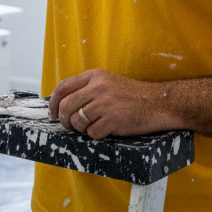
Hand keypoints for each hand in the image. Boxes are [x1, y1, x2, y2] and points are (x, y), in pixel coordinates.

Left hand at [49, 69, 175, 138]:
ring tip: (92, 126)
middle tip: (68, 126)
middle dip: (64, 120)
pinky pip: (92, 133)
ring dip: (81, 129)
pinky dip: (96, 135)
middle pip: (66, 106)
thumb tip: (63, 104)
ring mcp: (106, 103)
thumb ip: (88, 88)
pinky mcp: (113, 120)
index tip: (52, 113)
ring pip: (77, 121)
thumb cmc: (132, 96)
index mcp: (95, 76)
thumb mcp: (108, 82)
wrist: (158, 103)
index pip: (64, 87)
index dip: (53, 102)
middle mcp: (98, 87)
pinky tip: (106, 130)